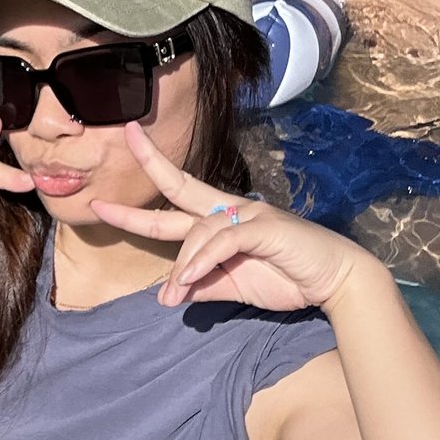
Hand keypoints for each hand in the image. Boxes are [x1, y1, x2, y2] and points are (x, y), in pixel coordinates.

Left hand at [89, 124, 373, 311]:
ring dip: (182, 265)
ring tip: (174, 294)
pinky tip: (190, 280)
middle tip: (124, 143)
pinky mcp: (265, 227)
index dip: (140, 198)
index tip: (103, 197)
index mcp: (220, 220)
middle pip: (180, 186)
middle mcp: (230, 209)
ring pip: (198, 230)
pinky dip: (203, 261)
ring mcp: (249, 214)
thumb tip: (166, 297)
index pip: (174, 201)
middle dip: (151, 163)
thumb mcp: (232, 288)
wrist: (335, 282)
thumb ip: (200, 288)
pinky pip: (224, 240)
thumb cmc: (286, 278)